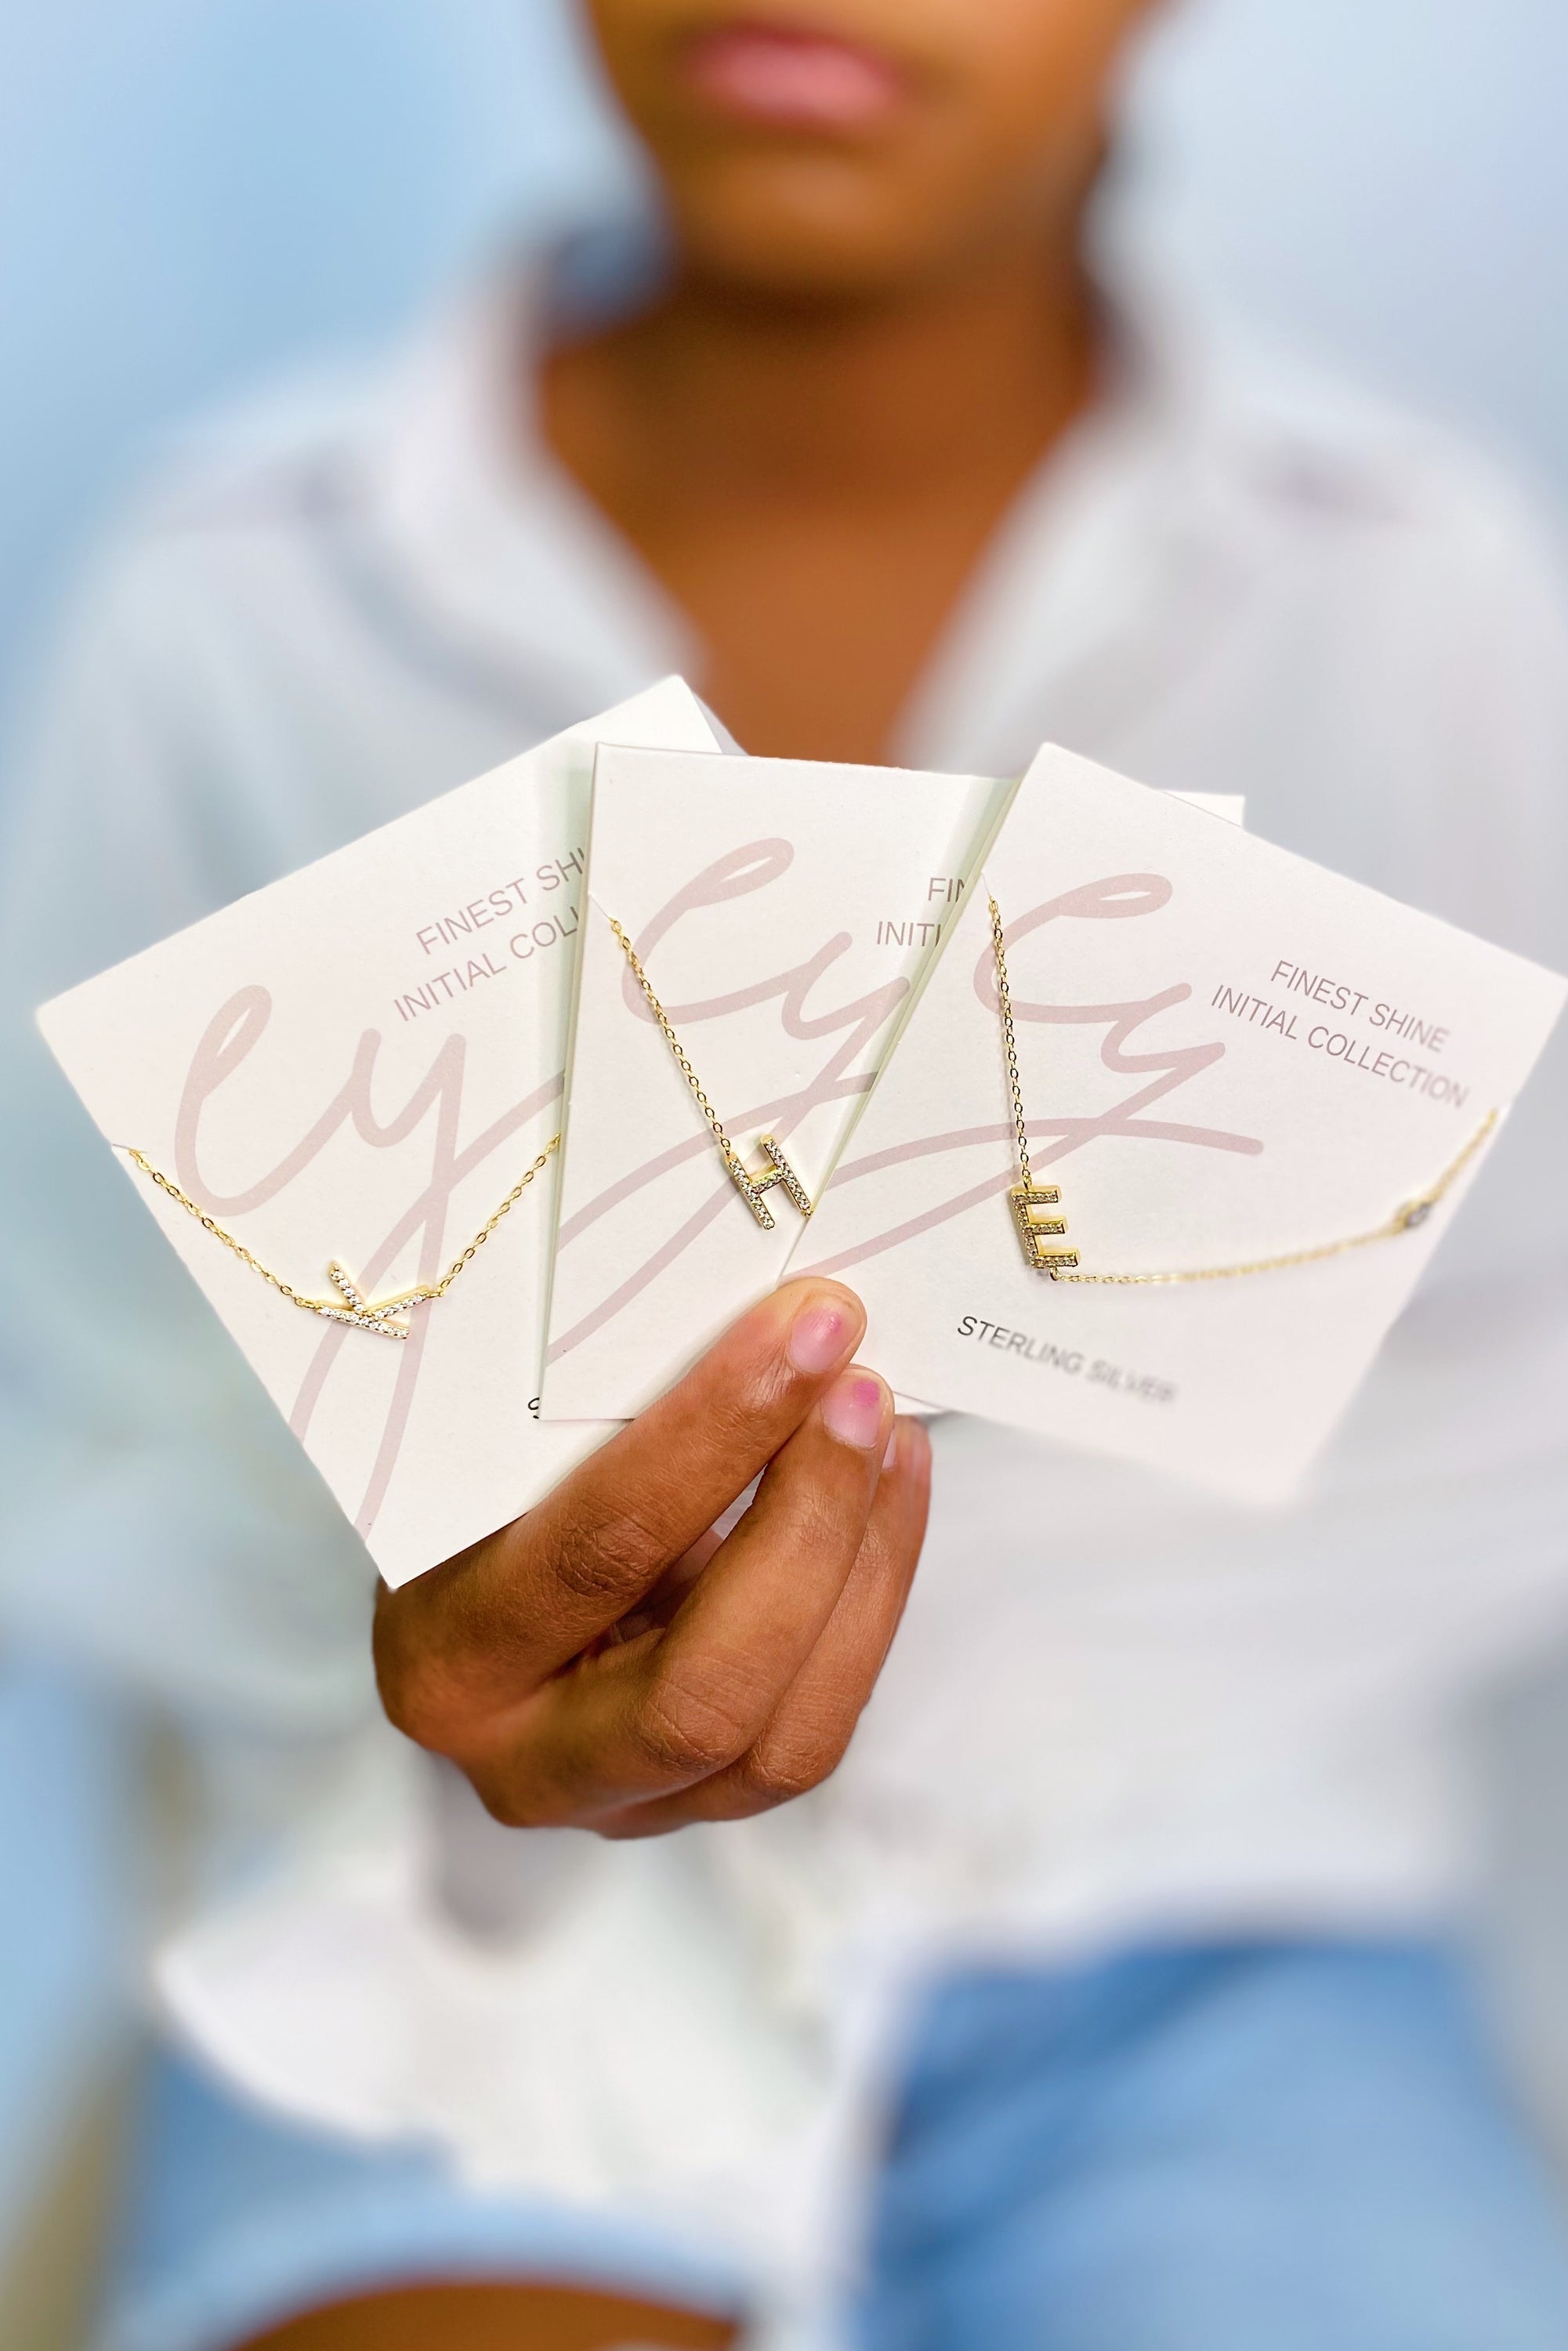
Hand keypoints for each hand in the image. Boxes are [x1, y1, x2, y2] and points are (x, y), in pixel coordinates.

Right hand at [374, 1278, 930, 1835]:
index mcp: (446, 1662)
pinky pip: (815, 1724)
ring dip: (861, 1567)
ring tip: (890, 1434)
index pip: (602, 1551)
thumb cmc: (469, 1504)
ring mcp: (623, 1808)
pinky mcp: (700, 1809)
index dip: (720, 1437)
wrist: (450, 1601)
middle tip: (862, 1391)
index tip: (806, 1330)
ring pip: (788, 1736)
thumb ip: (605, 1425)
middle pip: (707, 1686)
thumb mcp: (498, 1463)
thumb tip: (772, 1329)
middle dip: (811, 1522)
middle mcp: (526, 1764)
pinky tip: (888, 1491)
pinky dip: (868, 1603)